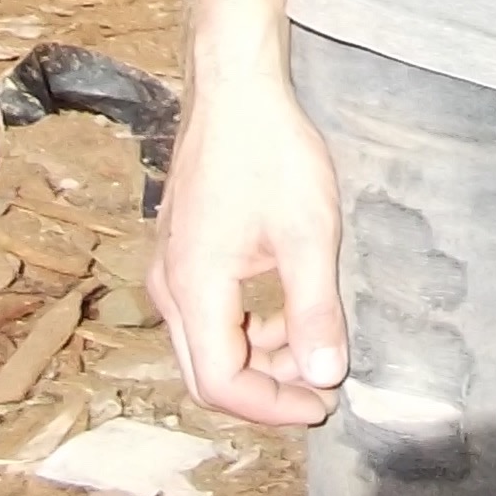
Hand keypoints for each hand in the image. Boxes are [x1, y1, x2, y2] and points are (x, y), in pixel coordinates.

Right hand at [150, 71, 348, 427]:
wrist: (235, 87)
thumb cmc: (270, 151)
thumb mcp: (308, 233)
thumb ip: (315, 310)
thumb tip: (325, 376)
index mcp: (194, 288)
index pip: (221, 383)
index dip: (273, 408)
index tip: (323, 404)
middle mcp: (170, 287)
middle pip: (207, 372)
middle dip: (265, 390)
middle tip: (320, 391)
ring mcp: (171, 268)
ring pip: (208, 344)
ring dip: (259, 358)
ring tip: (314, 346)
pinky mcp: (182, 251)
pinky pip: (208, 312)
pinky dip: (247, 326)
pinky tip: (289, 309)